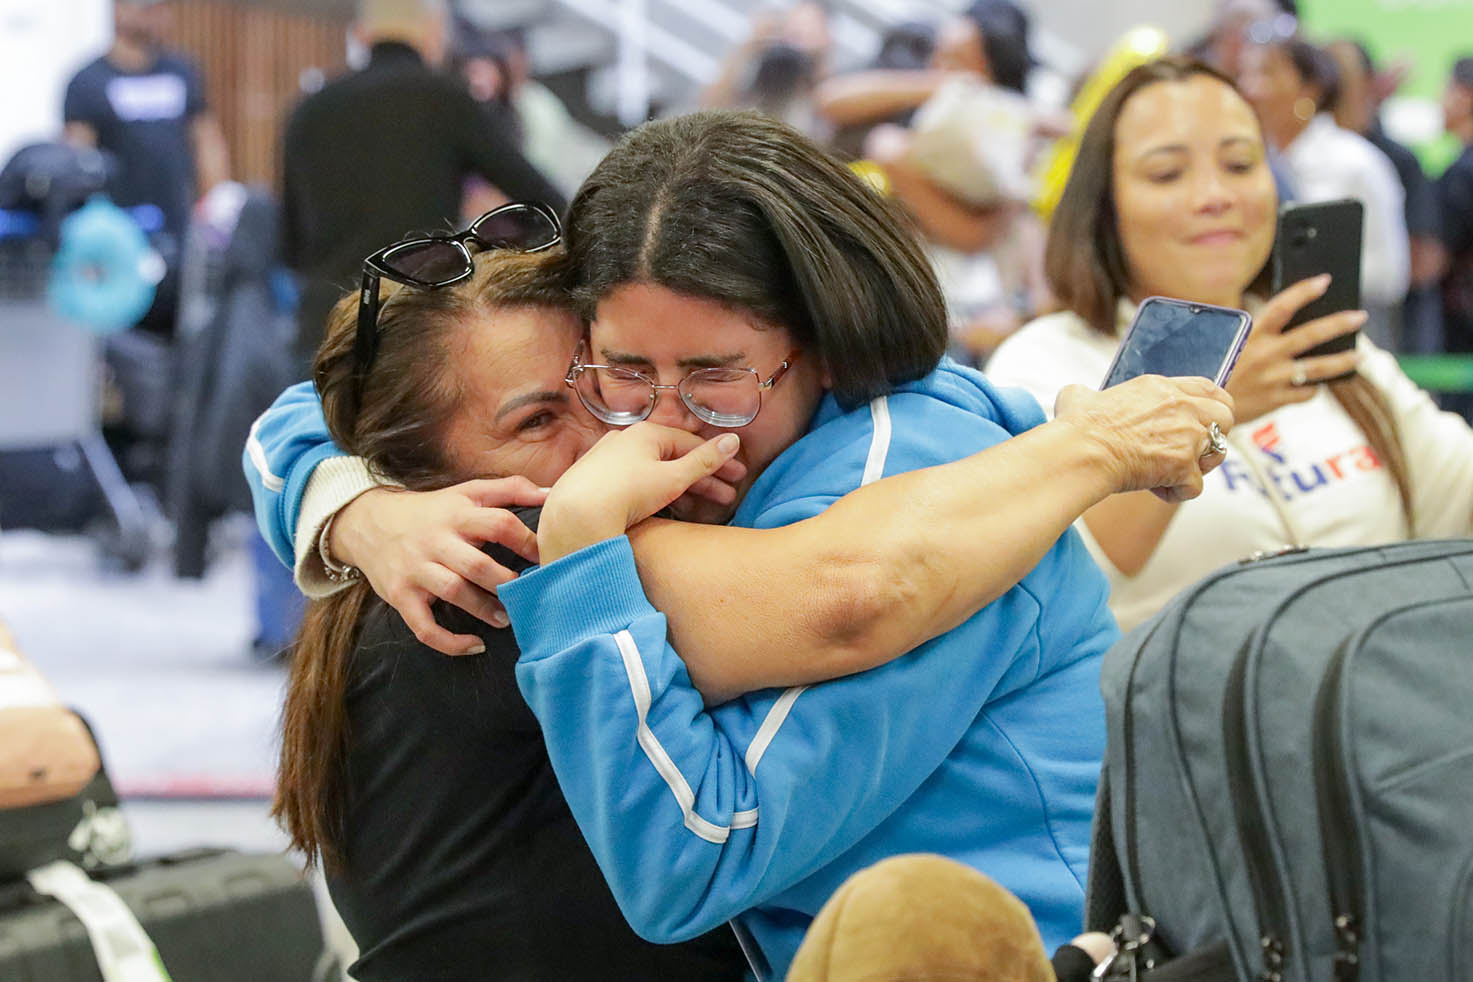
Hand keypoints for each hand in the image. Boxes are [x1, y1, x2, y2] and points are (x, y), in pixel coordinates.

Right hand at [331, 478, 547, 654]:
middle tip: (529, 594)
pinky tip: (475, 646)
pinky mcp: (400, 595)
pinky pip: (423, 626)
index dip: (527, 541)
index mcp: (458, 514)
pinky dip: (449, 643)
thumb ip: (510, 489)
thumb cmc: (433, 511)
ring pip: (452, 592)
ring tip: (506, 618)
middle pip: (476, 563)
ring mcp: (416, 569)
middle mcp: (436, 541)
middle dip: (506, 582)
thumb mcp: (467, 491)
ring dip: (484, 609)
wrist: (368, 523)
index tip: (547, 557)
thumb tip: (552, 492)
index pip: (498, 524)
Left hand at [538, 423, 745, 563]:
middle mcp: (625, 439)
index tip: (737, 477)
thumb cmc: (626, 492)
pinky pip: (634, 481)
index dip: (718, 461)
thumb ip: (704, 461)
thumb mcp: (673, 478)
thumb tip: (732, 441)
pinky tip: (663, 507)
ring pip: (653, 470)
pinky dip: (655, 492)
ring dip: (680, 487)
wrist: (576, 515)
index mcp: (646, 433)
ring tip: (700, 508)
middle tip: (727, 496)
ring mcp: (608, 458)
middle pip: (673, 458)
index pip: (691, 443)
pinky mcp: (595, 479)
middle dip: (703, 478)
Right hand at [1054, 374, 1235, 502]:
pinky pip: (1194, 487)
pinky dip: (1176, 492)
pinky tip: (1154, 489)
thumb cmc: (1077, 427)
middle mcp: (1181, 407)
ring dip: (1198, 466)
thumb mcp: (1079, 396)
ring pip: (1218, 453)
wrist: (1080, 452)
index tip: (1203, 421)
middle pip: (1226, 416)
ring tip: (1169, 472)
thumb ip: (1089, 395)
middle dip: (1213, 436)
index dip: (1212, 406)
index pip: (1209, 389)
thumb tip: (1078, 398)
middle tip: (1188, 450)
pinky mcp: (1182, 465)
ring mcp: (1186, 436)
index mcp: (1160, 388)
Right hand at [1226, 275, 1366, 424]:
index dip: (1305, 291)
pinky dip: (1312, 388)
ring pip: (1318, 368)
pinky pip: (1305, 393)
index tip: (1324, 281)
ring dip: (1342, 360)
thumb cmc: (1211, 372)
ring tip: (1359, 356)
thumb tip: (1284, 323)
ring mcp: (1272, 379)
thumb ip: (1253, 335)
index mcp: (1251, 336)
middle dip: (1339, 324)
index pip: (1282, 306)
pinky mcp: (1275, 401)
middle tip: (1359, 317)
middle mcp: (1265, 355)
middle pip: (1311, 335)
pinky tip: (1315, 385)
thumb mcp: (1225, 346)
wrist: (1198, 408)